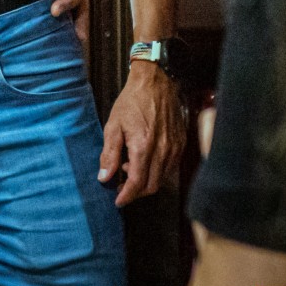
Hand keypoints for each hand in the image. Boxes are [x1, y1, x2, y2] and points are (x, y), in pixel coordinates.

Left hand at [98, 62, 183, 205]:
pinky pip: (170, 168)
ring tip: (129, 169)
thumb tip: (104, 177)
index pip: (137, 183)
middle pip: (152, 186)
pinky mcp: (181, 145)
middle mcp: (163, 151)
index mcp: (144, 147)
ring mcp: (175, 149)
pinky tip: (144, 161)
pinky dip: (157, 171)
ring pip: (162, 179)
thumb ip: (108, 153)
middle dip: (136, 192)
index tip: (118, 201)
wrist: (156, 83)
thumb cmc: (131, 102)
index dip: (127, 196)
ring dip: (146, 181)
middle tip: (121, 187)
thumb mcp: (113, 126)